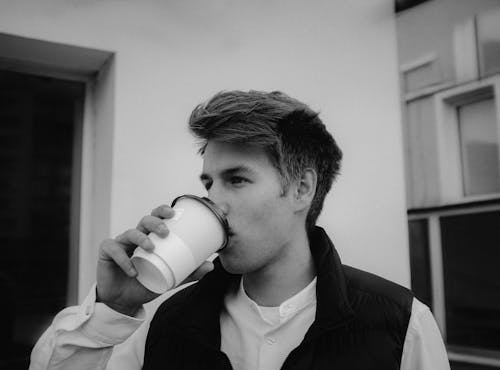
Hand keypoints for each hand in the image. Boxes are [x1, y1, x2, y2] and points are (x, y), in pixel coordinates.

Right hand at [96, 205, 213, 315]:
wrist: (124, 301)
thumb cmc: (146, 283)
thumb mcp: (169, 278)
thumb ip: (188, 273)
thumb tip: (210, 266)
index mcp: (150, 237)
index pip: (156, 217)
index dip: (163, 210)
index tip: (174, 212)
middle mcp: (135, 237)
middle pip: (144, 221)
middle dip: (155, 222)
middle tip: (166, 231)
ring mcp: (120, 244)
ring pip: (129, 232)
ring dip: (141, 238)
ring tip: (151, 248)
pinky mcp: (106, 254)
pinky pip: (113, 250)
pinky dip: (123, 260)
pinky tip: (132, 270)